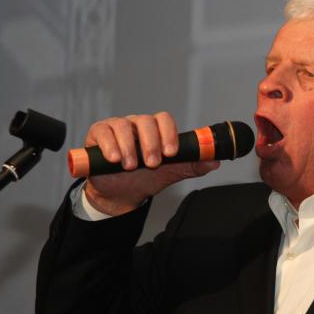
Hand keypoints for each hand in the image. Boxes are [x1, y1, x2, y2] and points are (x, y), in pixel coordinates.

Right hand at [83, 112, 219, 215]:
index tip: (171, 153)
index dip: (169, 133)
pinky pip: (103, 131)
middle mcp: (136, 125)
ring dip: (130, 147)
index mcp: (156, 130)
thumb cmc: (145, 178)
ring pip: (123, 126)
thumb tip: (215, 161)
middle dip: (151, 143)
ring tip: (131, 166)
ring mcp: (116, 128)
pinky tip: (115, 159)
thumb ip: (191, 165)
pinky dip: (109, 145)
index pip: (164, 119)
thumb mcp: (170, 173)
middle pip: (145, 121)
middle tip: (153, 163)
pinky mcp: (98, 134)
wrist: (120, 194)